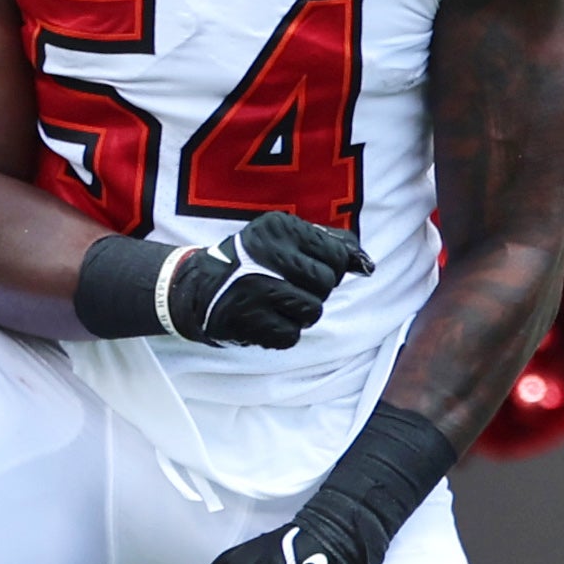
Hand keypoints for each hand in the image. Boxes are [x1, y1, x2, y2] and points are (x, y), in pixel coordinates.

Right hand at [169, 212, 372, 348]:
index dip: (331, 269)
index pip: (337, 256)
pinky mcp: (248, 320)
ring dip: (301, 314)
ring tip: (278, 305)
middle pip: (326, 284)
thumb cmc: (251, 262)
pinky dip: (282, 332)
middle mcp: (267, 254)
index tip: (310, 271)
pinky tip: (265, 319)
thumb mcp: (283, 238)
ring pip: (313, 311)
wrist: (197, 288)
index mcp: (279, 227)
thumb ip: (328, 245)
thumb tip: (367, 265)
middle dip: (316, 292)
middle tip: (291, 289)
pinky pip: (291, 335)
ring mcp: (256, 288)